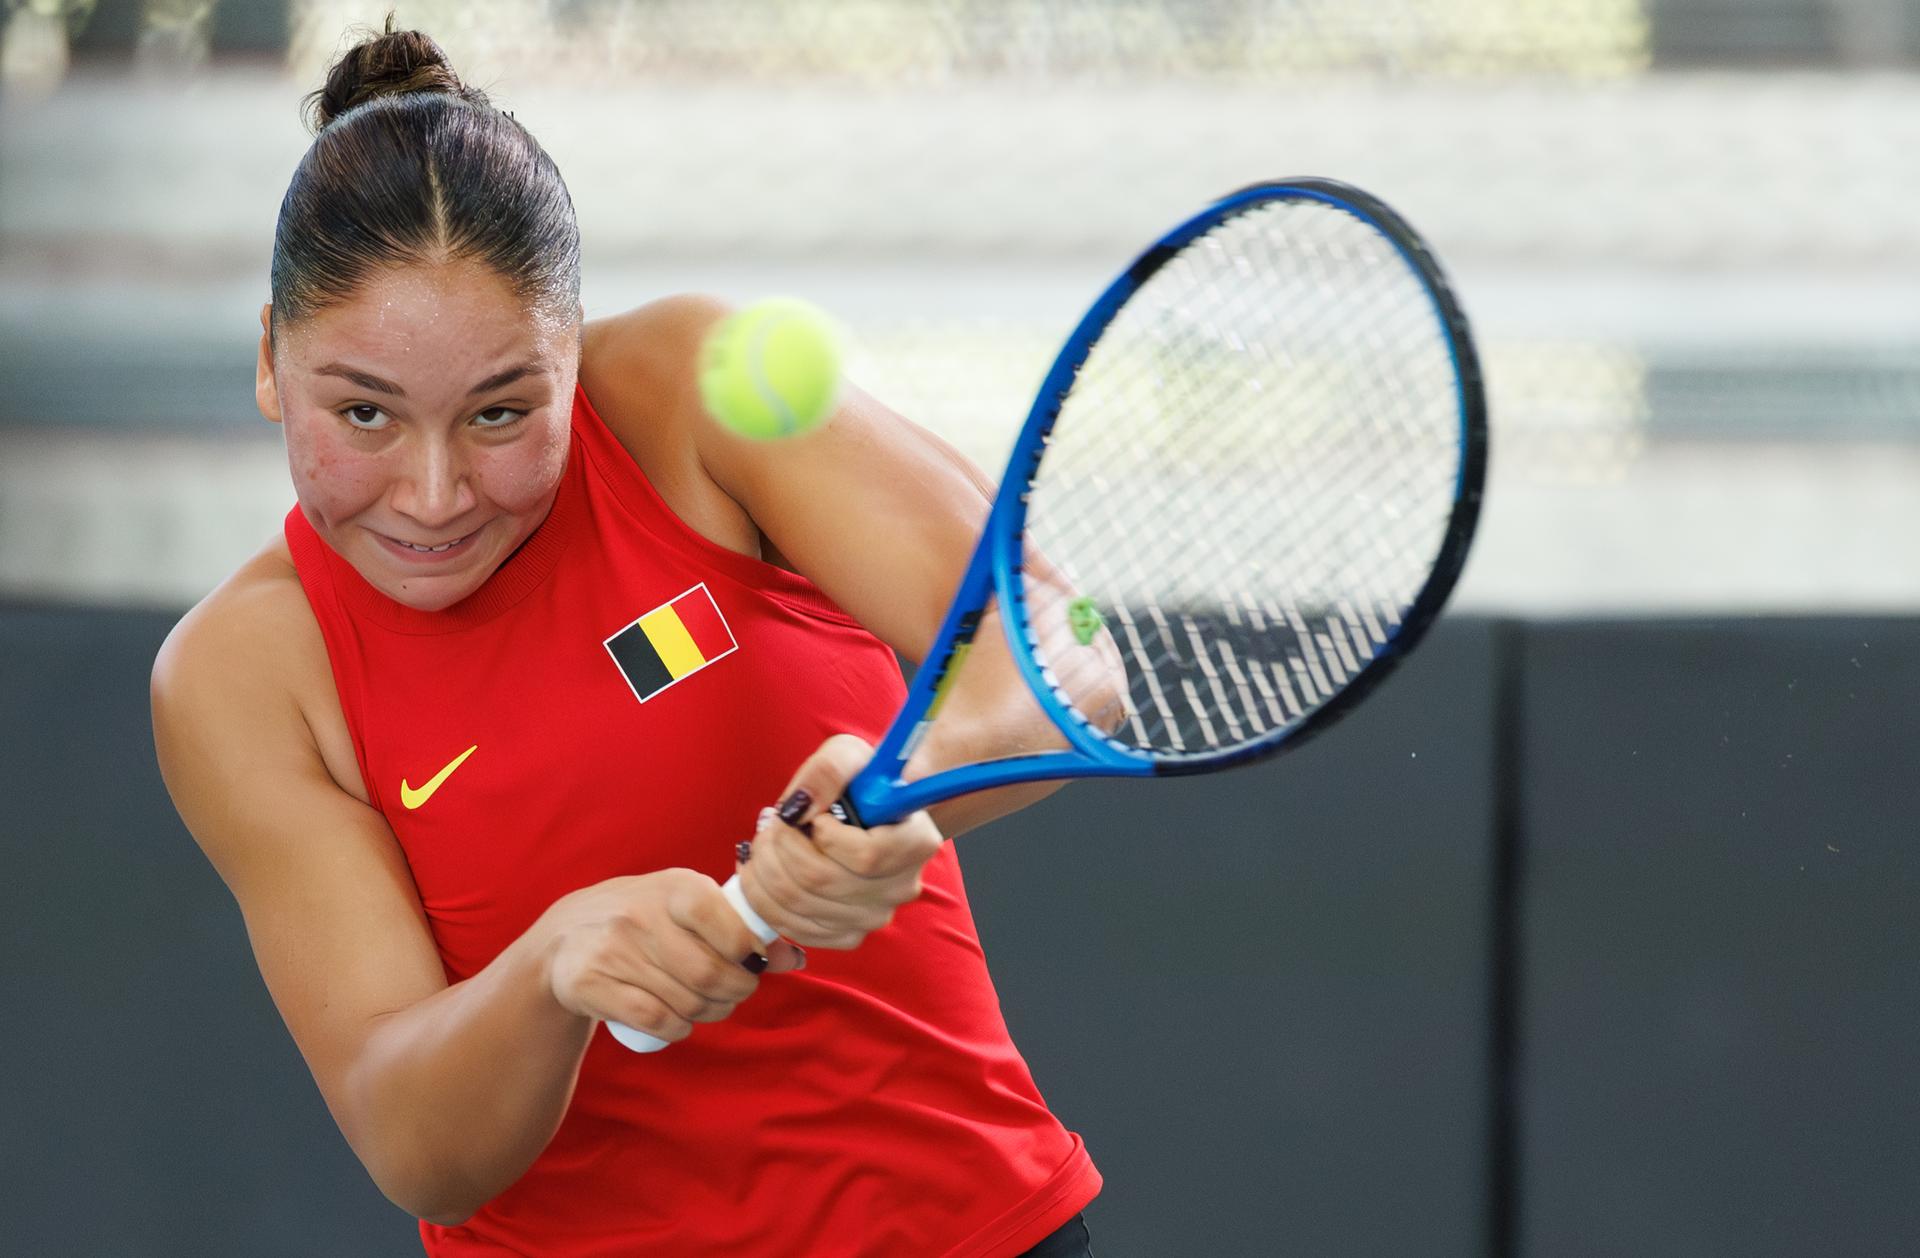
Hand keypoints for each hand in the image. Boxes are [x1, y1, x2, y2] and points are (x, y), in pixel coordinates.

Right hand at [540, 869, 803, 1044]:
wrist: (565, 938)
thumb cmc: (645, 918)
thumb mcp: (687, 907)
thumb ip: (739, 927)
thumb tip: (794, 958)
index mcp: (675, 887)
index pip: (729, 926)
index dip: (749, 955)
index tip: (751, 963)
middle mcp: (642, 914)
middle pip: (712, 975)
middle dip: (736, 992)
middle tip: (736, 992)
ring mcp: (614, 950)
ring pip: (688, 1002)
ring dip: (710, 1013)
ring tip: (709, 1005)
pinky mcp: (593, 984)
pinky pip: (656, 1020)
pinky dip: (679, 1029)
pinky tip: (680, 1022)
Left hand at [737, 734, 944, 949]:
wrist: (868, 812)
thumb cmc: (862, 782)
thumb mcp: (850, 755)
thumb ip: (829, 770)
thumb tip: (799, 807)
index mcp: (916, 843)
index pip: (866, 857)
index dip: (824, 835)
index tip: (814, 814)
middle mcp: (900, 888)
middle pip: (822, 883)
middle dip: (779, 848)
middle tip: (770, 822)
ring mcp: (874, 916)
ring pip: (800, 906)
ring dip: (765, 871)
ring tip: (763, 842)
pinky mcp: (847, 934)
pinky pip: (795, 928)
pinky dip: (764, 900)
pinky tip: (759, 872)